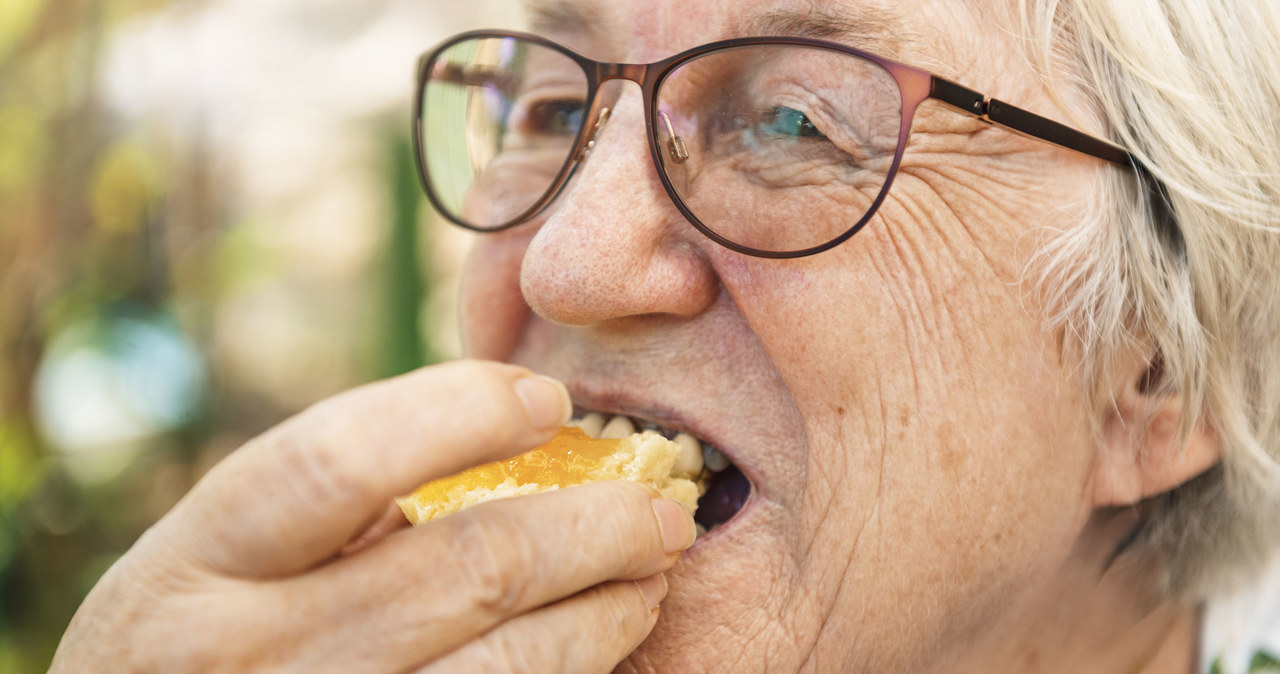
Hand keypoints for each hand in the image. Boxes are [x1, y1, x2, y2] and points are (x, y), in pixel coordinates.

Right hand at [50, 360, 695, 672]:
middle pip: (470, 568)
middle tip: (661, 506)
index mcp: (198, 564)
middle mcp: (244, 656)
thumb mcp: (226, 559)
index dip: (463, 412)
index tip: (549, 398)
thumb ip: (336, 499)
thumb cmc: (203, 641)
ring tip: (649, 578)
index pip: (342, 460)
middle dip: (596, 525)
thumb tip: (515, 428)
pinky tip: (600, 644)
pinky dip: (571, 672)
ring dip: (606, 612)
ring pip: (510, 666)